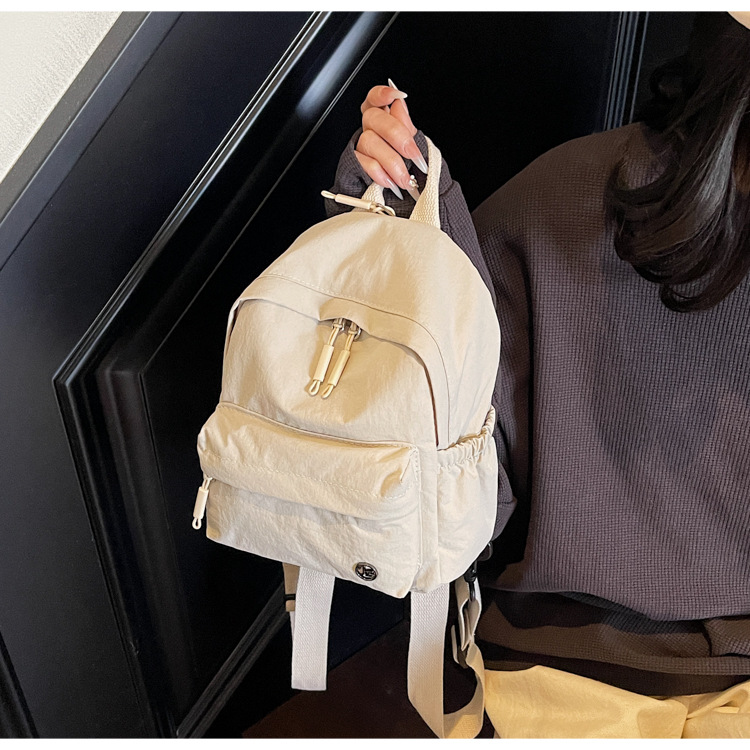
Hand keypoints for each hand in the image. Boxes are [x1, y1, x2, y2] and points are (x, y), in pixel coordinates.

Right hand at [355, 79, 427, 199]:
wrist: (400, 200)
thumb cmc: (408, 171)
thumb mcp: (415, 148)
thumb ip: (407, 126)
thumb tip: (399, 103)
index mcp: (384, 120)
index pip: (375, 98)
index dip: (382, 94)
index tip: (396, 96)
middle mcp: (369, 129)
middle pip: (374, 117)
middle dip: (397, 135)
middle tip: (413, 154)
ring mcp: (360, 146)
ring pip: (369, 141)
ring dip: (392, 162)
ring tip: (405, 178)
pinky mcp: (354, 164)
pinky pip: (365, 162)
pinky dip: (381, 173)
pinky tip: (391, 181)